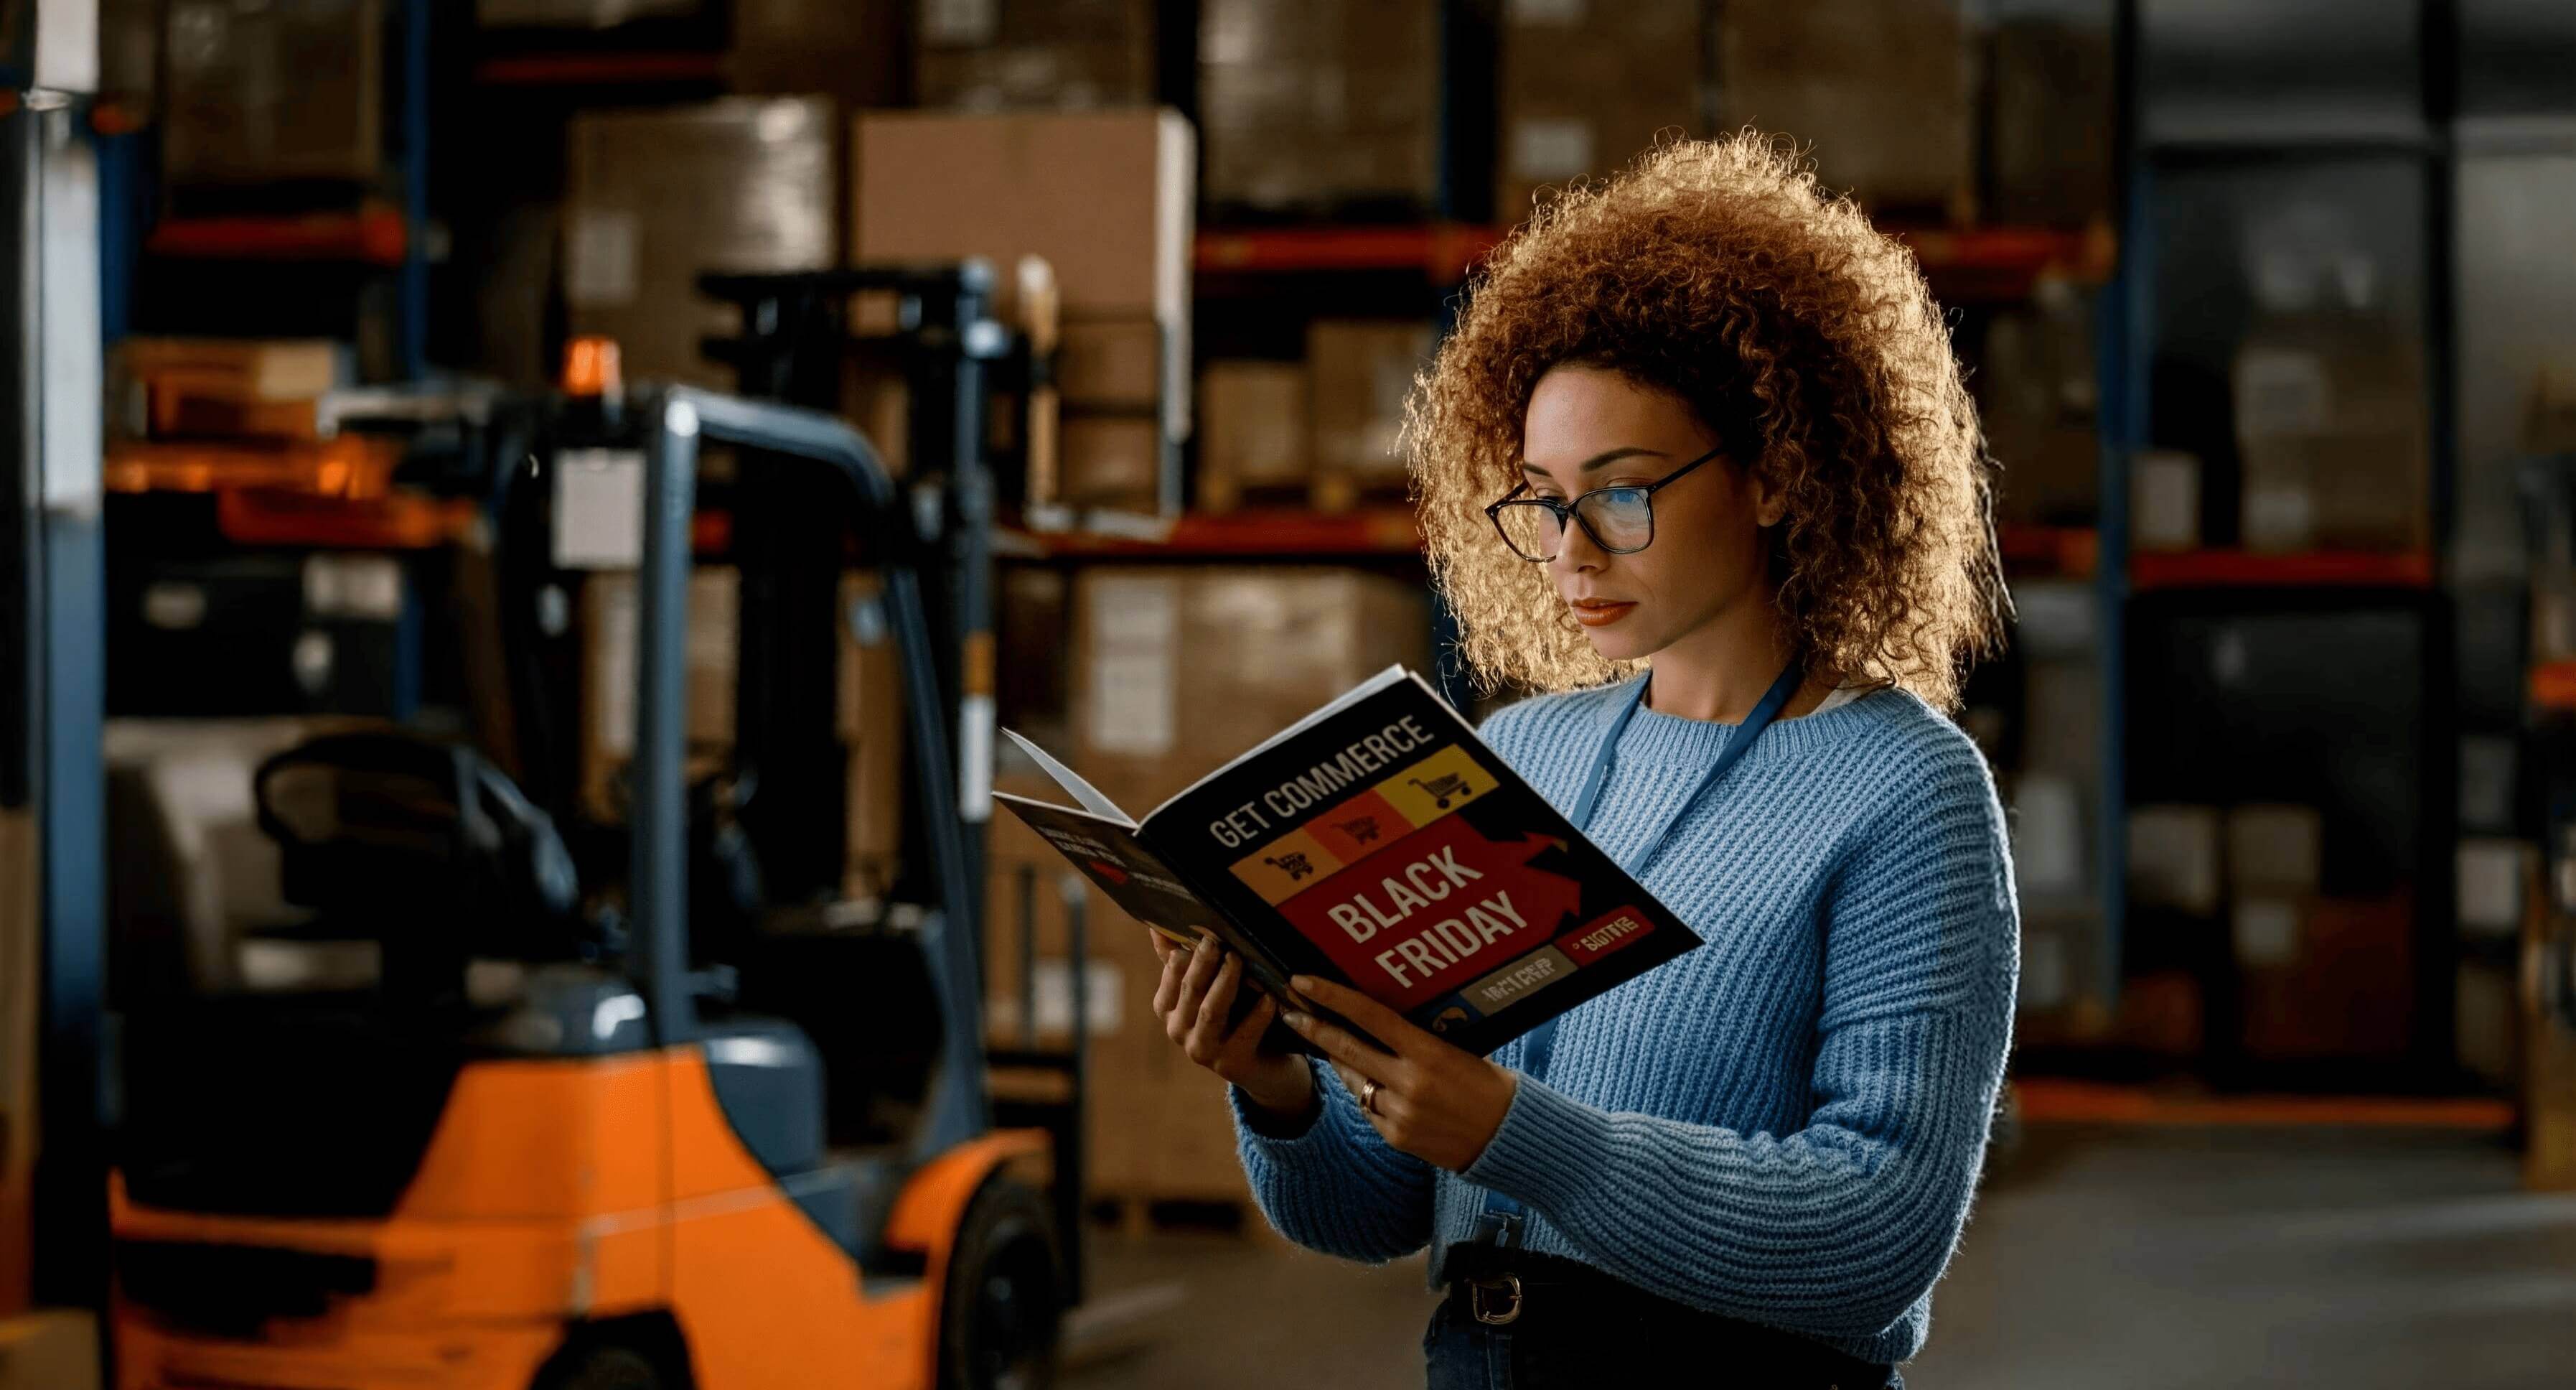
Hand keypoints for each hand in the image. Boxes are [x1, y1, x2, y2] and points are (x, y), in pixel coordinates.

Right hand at [1150, 934, 1311, 1120]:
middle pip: (1190, 989)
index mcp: (1168, 1007)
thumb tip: (1156, 927)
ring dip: (1226, 983)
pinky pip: (1244, 1034)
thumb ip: (1182, 958)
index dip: (1186, 953)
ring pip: (1211, 1010)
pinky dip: (1257, 1014)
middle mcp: (1178, 1030)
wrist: (1264, 1064)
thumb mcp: (1208, 987)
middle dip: (1204, 963)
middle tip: (1219, 941)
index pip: (1171, 974)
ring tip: (1240, 960)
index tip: (1206, 932)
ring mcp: (1202, 1050)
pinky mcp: (1231, 1064)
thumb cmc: (1234, 1014)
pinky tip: (1269, 998)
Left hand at [1280, 975, 1519, 1171]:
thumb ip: (1416, 1040)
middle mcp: (1408, 1083)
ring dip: (1343, 1064)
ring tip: (1338, 1049)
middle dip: (1314, 1029)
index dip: (1332, 996)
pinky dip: (1368, 1095)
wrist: (1510, 1138)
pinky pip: (1368, 1109)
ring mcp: (1399, 1114)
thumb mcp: (1457, 1050)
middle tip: (1290, 1012)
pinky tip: (1378, 1087)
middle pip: (1346, 1049)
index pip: (1369, 1016)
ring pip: (1354, 1082)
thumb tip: (1378, 1022)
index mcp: (1428, 1052)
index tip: (1302, 981)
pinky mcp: (1396, 1138)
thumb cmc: (1489, 1084)